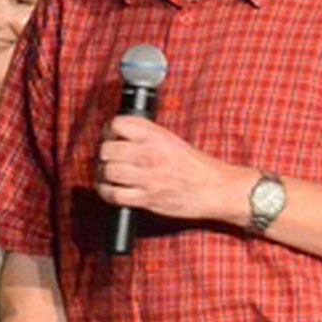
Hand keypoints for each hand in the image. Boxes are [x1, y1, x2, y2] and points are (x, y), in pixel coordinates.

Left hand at [95, 113, 241, 231]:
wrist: (217, 188)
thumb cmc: (196, 166)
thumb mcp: (171, 141)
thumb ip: (145, 136)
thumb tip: (118, 135)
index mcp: (156, 136)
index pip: (117, 124)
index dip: (109, 131)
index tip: (110, 137)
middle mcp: (150, 154)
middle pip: (106, 149)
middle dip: (105, 156)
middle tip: (110, 159)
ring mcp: (147, 177)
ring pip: (107, 172)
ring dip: (104, 175)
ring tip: (111, 176)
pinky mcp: (147, 198)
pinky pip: (113, 195)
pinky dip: (107, 193)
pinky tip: (111, 190)